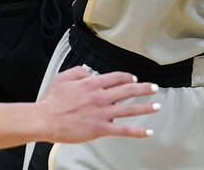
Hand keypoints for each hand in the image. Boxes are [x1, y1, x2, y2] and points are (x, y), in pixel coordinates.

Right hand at [39, 66, 159, 142]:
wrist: (45, 119)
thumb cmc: (51, 100)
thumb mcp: (62, 78)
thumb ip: (78, 72)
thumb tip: (90, 72)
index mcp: (92, 83)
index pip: (116, 77)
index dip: (127, 77)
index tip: (133, 78)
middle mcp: (100, 96)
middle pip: (128, 90)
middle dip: (143, 88)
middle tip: (154, 87)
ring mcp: (102, 113)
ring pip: (130, 108)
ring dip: (146, 106)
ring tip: (158, 105)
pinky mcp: (101, 128)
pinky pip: (123, 129)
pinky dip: (137, 131)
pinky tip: (148, 131)